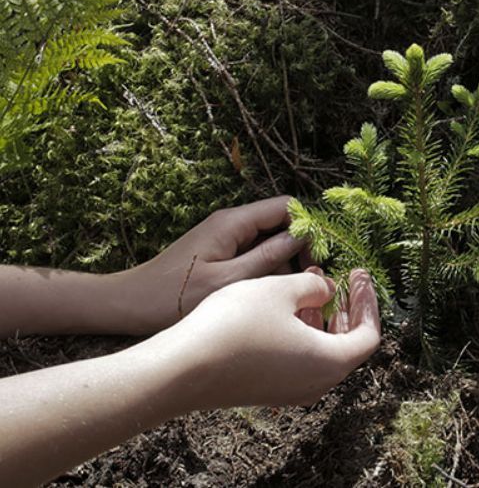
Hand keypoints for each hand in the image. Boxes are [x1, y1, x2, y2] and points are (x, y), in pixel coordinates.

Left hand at [121, 195, 306, 333]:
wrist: (128, 305)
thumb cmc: (171, 297)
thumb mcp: (227, 282)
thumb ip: (267, 258)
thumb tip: (301, 239)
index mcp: (232, 222)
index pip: (286, 207)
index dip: (309, 229)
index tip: (317, 260)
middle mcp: (230, 223)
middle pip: (281, 224)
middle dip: (300, 250)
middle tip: (308, 284)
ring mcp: (225, 238)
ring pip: (270, 241)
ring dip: (284, 264)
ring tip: (288, 295)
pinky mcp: (220, 253)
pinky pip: (254, 254)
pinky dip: (266, 271)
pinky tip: (267, 296)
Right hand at [155, 268, 381, 407]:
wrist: (180, 370)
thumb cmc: (235, 326)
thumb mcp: (280, 290)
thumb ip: (314, 286)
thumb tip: (327, 290)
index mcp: (331, 362)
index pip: (369, 334)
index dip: (368, 301)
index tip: (359, 274)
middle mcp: (317, 384)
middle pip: (349, 346)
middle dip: (347, 309)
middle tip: (341, 279)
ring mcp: (292, 392)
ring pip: (323, 353)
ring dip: (323, 319)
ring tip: (311, 285)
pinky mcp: (269, 391)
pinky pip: (300, 361)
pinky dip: (303, 333)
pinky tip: (284, 309)